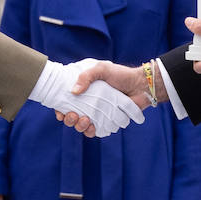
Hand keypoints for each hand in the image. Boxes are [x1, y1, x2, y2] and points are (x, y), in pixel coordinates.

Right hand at [30, 59, 145, 137]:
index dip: (59, 108)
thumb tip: (73, 91)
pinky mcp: (106, 121)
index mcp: (83, 89)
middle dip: (68, 119)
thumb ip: (86, 76)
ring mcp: (97, 112)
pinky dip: (91, 131)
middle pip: (70, 115)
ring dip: (79, 126)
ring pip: (81, 125)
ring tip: (85, 120)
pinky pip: (95, 130)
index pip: (65, 101)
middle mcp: (88, 102)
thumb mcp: (102, 68)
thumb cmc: (121, 75)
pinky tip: (92, 127)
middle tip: (72, 115)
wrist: (141, 86)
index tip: (60, 112)